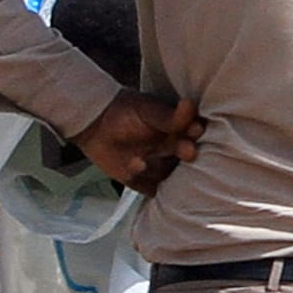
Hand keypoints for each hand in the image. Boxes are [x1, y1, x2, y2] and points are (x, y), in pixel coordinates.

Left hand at [73, 91, 201, 194]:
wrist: (95, 123)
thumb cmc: (125, 110)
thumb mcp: (148, 109)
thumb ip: (169, 116)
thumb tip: (189, 104)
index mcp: (179, 130)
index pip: (194, 133)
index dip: (196, 133)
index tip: (196, 129)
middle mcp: (173, 150)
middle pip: (186, 157)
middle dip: (186, 153)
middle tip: (188, 150)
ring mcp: (159, 166)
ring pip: (171, 175)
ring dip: (162, 171)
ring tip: (143, 161)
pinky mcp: (143, 181)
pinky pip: (152, 188)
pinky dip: (146, 183)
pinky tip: (134, 167)